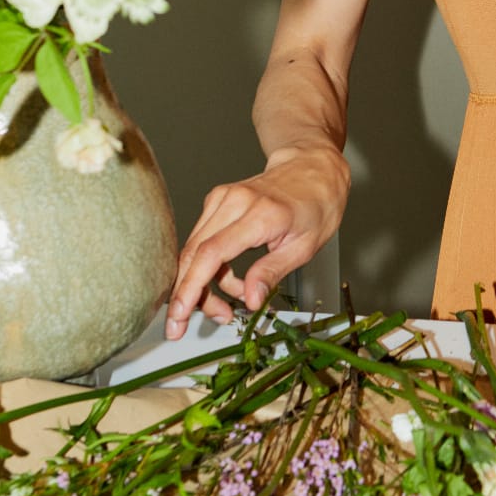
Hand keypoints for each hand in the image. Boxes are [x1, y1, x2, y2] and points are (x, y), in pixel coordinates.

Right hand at [163, 144, 349, 339]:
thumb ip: (272, 272)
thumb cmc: (315, 206)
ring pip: (194, 249)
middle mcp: (234, 201)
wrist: (313, 169)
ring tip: (227, 306)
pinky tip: (230, 280)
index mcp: (260, 214)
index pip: (212, 254)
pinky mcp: (217, 200)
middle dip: (186, 294)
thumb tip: (250, 301)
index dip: (191, 287)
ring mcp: (222, 198)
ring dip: (202, 285)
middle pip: (194, 253)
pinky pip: (202, 240)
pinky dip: (210, 267)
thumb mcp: (305, 246)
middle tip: (182, 326)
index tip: (179, 314)